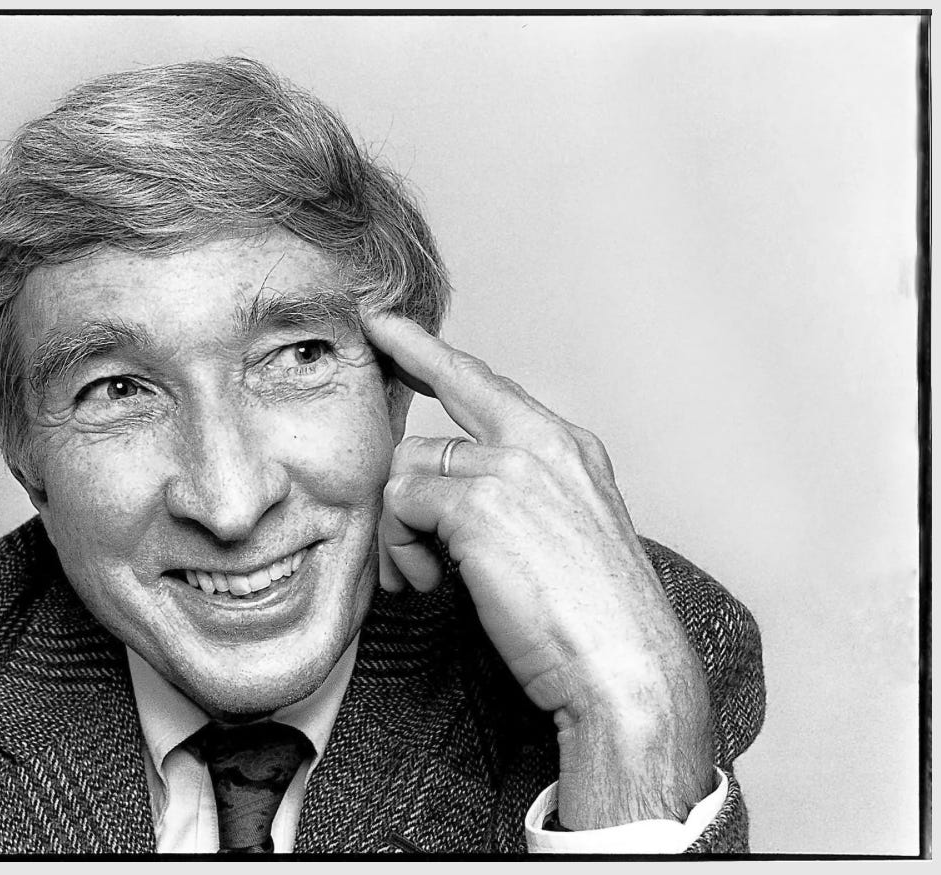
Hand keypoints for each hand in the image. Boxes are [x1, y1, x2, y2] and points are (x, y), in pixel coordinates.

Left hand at [364, 312, 714, 829]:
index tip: (388, 327)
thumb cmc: (597, 620)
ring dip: (402, 531)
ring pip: (409, 469)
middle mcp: (542, 443)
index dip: (429, 354)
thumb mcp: (568, 535)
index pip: (486, 385)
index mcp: (569, 449)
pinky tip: (431, 583)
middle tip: (387, 438)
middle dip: (405, 444)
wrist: (626, 667)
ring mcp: (510, 468)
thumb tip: (445, 496)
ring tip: (426, 576)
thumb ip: (518, 496)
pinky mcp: (476, 504)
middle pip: (437, 418)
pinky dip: (401, 549)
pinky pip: (402, 506)